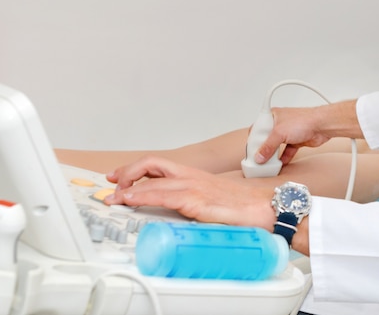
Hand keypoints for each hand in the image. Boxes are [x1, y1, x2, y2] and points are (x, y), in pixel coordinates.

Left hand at [104, 156, 276, 228]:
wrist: (266, 208)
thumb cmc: (246, 207)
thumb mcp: (213, 203)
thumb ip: (195, 204)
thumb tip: (182, 215)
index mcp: (195, 176)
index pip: (159, 166)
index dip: (137, 169)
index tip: (121, 176)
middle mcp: (192, 176)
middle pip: (151, 164)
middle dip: (127, 171)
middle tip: (112, 182)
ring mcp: (193, 186)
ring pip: (152, 179)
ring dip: (128, 188)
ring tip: (113, 197)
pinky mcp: (196, 199)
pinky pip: (162, 195)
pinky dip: (141, 196)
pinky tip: (131, 201)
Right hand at [256, 106, 331, 164]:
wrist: (322, 126)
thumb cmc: (303, 120)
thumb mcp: (279, 133)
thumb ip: (268, 147)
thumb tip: (259, 156)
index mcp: (272, 116)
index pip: (257, 129)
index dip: (253, 140)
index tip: (251, 151)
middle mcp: (279, 123)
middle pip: (267, 139)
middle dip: (264, 149)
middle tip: (259, 159)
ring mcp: (288, 132)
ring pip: (277, 146)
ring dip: (274, 155)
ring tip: (269, 163)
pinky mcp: (296, 141)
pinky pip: (287, 151)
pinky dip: (284, 157)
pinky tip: (281, 163)